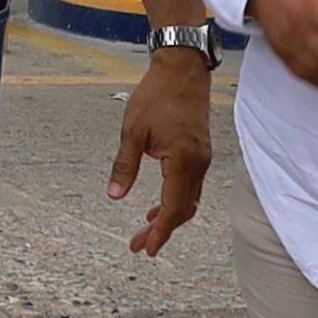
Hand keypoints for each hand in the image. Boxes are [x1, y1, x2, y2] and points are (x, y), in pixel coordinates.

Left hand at [105, 49, 212, 254]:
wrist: (182, 69)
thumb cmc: (156, 95)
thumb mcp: (132, 131)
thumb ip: (125, 165)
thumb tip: (115, 195)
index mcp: (182, 161)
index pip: (172, 208)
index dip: (160, 231)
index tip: (147, 248)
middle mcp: (198, 164)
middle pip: (183, 209)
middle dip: (162, 230)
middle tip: (139, 244)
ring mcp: (202, 158)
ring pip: (189, 200)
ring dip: (169, 217)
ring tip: (146, 230)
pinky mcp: (200, 152)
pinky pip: (191, 186)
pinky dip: (176, 201)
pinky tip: (158, 205)